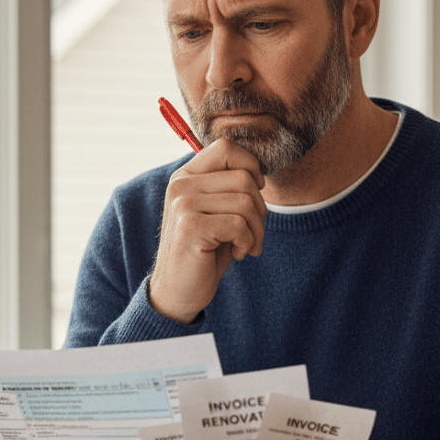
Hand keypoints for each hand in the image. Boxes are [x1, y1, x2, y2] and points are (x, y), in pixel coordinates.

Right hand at [149, 139, 265, 323]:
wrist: (179, 291)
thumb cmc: (204, 251)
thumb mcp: (216, 212)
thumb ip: (228, 186)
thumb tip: (258, 169)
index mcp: (185, 176)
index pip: (227, 148)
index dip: (251, 167)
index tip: (254, 193)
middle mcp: (180, 184)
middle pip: (243, 177)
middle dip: (260, 208)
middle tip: (253, 232)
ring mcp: (183, 204)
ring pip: (246, 201)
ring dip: (256, 230)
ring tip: (245, 245)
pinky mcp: (190, 226)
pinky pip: (238, 225)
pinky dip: (247, 242)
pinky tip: (237, 254)